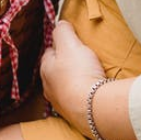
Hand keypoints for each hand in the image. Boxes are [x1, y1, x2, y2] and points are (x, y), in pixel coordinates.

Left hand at [40, 21, 105, 135]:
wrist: (93, 108)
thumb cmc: (79, 73)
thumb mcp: (70, 44)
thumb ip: (63, 31)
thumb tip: (60, 24)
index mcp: (45, 69)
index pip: (50, 52)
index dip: (61, 45)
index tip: (73, 43)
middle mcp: (49, 88)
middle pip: (58, 71)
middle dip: (68, 65)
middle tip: (84, 59)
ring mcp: (61, 104)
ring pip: (67, 87)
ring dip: (76, 81)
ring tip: (91, 75)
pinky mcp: (76, 115)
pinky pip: (78, 101)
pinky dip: (84, 95)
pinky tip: (94, 92)